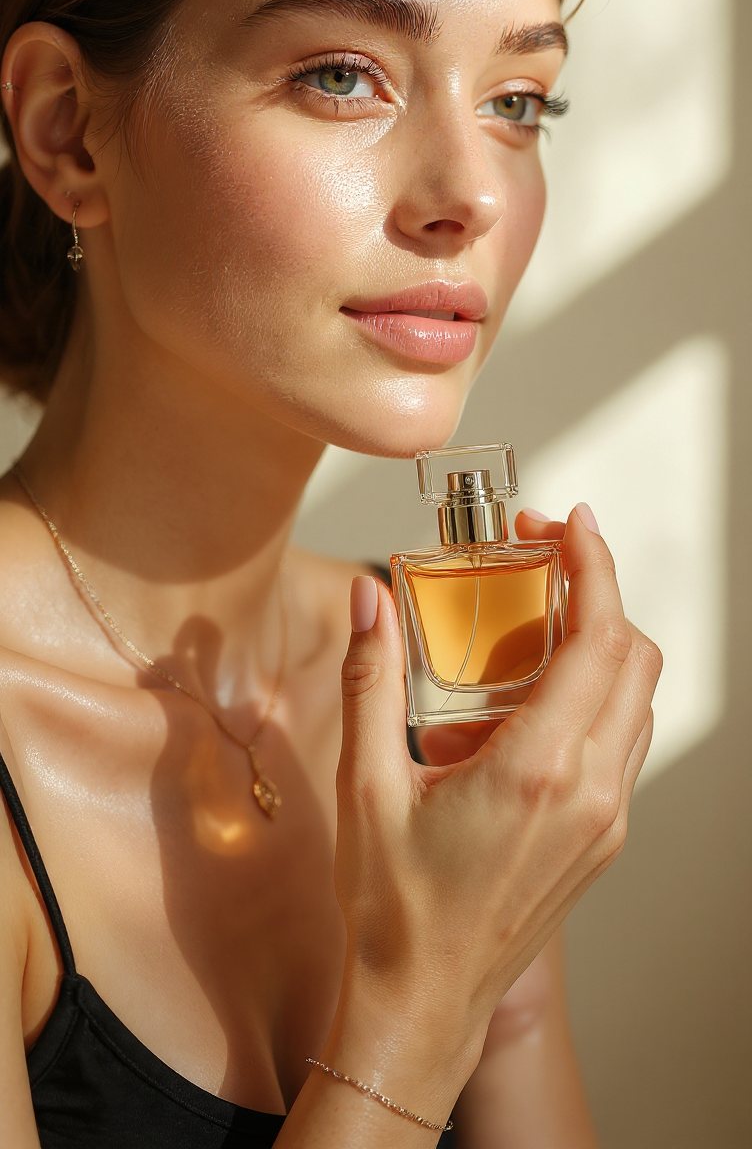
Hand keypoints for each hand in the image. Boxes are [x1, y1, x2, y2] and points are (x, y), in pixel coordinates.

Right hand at [333, 503, 660, 1086]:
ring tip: (505, 655)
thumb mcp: (367, 785)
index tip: (571, 523)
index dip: (593, 567)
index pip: (598, 640)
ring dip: (588, 652)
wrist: (424, 1004)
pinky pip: (617, 745)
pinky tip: (505, 723)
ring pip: (632, 701)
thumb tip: (368, 599)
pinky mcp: (602, 839)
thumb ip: (370, 680)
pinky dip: (581, 705)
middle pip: (632, 659)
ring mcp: (606, 820)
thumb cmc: (395, 909)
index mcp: (539, 771)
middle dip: (593, 595)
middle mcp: (591, 792)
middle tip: (533, 564)